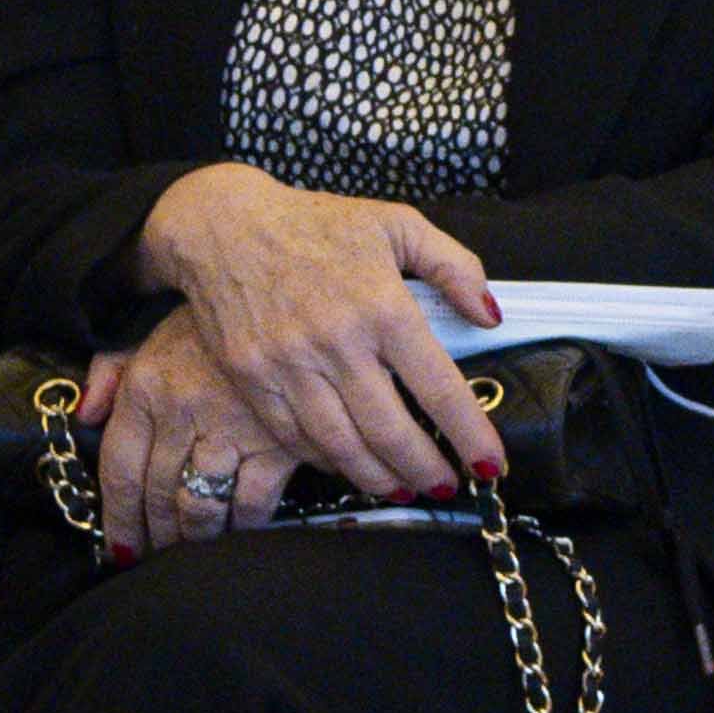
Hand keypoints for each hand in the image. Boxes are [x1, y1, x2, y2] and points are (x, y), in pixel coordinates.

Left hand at [71, 332, 302, 557]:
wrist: (286, 298)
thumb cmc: (213, 323)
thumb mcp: (150, 331)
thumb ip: (109, 371)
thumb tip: (85, 414)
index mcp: (146, 388)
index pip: (119, 468)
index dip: (116, 516)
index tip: (119, 546)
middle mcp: (182, 413)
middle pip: (155, 493)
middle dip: (152, 534)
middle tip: (152, 558)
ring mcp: (232, 430)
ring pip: (199, 505)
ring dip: (191, 537)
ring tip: (189, 552)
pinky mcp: (279, 443)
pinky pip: (251, 503)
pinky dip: (241, 526)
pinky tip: (236, 533)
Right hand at [125, 161, 506, 509]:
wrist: (223, 226)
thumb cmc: (316, 223)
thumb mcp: (399, 224)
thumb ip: (456, 267)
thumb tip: (490, 316)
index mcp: (383, 307)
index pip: (438, 387)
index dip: (469, 434)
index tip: (489, 464)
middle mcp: (337, 342)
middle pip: (390, 429)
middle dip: (425, 470)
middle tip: (448, 488)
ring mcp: (288, 365)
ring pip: (341, 444)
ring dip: (378, 476)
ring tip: (403, 489)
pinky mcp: (251, 378)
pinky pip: (293, 436)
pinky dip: (326, 460)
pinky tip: (350, 466)